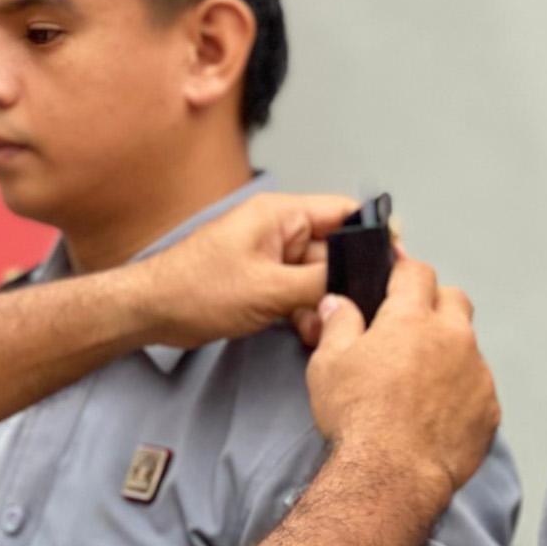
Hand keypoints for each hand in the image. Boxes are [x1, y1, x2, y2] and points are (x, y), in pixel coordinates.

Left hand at [135, 193, 355, 347]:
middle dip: (344, 285)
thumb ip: (320, 282)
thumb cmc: (195, 290)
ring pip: (318, 279)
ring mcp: (270, 258)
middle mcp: (278, 231)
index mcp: (280, 215)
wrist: (152, 312)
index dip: (373, 236)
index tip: (394, 264)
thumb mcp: (270, 288)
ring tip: (315, 328)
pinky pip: (298, 293)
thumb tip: (361, 278)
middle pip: (335, 252)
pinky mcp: (261, 282)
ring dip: (323, 305)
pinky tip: (303, 332)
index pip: (344, 212)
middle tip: (350, 312)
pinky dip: (304, 312)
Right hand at [305, 256, 499, 498]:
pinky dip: (459, 389)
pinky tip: (433, 410)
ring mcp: (476, 375)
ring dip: (447, 350)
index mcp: (411, 319)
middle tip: (408, 324)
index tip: (394, 276)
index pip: (416, 272)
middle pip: (454, 299)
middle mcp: (452, 339)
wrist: (392, 474)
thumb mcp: (328, 363)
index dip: (402, 270)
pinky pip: (477, 386)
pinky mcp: (489, 410)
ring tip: (417, 378)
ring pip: (467, 345)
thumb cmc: (357, 417)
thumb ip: (338, 324)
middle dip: (433, 302)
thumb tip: (338, 304)